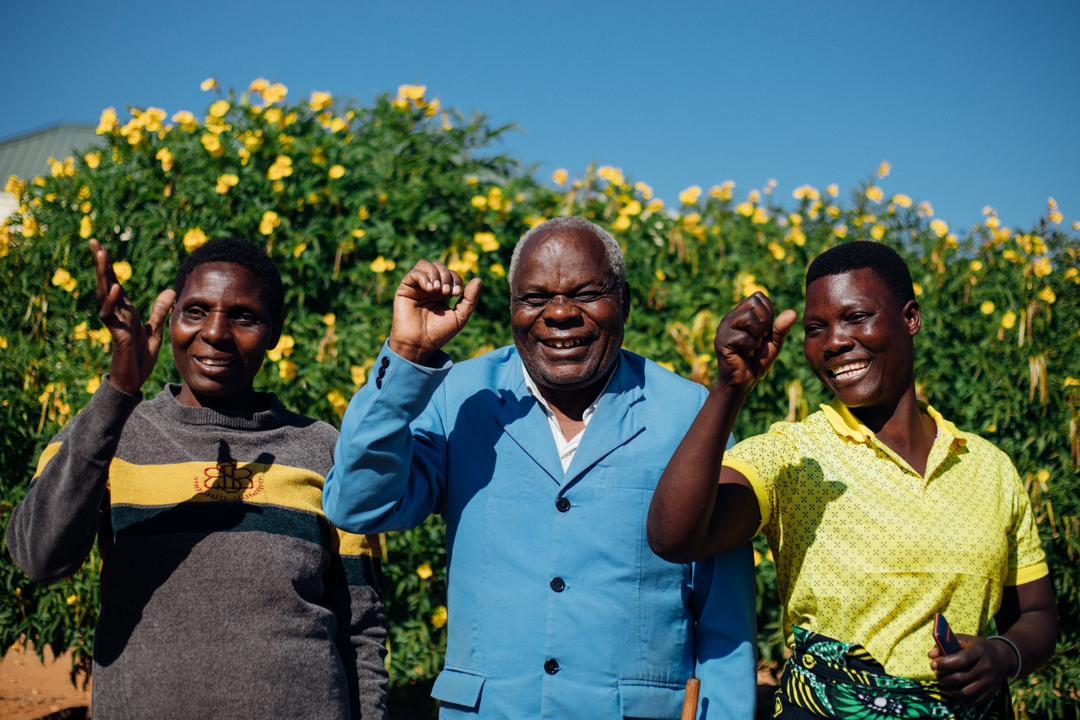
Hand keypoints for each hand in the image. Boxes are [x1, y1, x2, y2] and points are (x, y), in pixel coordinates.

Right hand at [90, 240, 174, 394]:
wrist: (134, 381)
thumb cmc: (139, 357)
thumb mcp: (154, 330)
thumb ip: (159, 311)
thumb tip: (170, 291)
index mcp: (125, 310)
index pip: (116, 282)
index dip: (110, 266)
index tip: (103, 247)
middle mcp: (117, 314)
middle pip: (107, 283)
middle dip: (101, 263)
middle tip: (95, 242)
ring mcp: (116, 323)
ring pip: (105, 295)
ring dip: (103, 275)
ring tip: (102, 254)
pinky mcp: (118, 335)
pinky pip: (111, 316)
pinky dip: (113, 301)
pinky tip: (116, 287)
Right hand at [389, 260, 480, 363]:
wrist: (420, 344)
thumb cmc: (439, 334)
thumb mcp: (460, 317)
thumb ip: (470, 299)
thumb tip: (478, 279)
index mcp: (442, 293)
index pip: (451, 274)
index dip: (456, 279)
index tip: (456, 293)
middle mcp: (429, 287)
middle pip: (439, 266)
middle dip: (447, 276)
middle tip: (447, 292)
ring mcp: (417, 287)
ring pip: (425, 265)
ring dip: (436, 273)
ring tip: (437, 289)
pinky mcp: (405, 289)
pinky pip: (414, 273)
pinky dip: (424, 277)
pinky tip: (429, 289)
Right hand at [713, 292, 796, 395]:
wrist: (743, 382)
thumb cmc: (756, 361)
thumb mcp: (774, 343)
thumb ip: (781, 328)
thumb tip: (792, 312)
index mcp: (741, 314)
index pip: (759, 297)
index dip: (768, 312)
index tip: (765, 330)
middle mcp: (730, 318)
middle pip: (754, 304)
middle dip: (765, 323)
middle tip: (759, 339)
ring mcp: (724, 329)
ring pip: (749, 319)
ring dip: (758, 336)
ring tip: (752, 347)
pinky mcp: (721, 341)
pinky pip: (745, 337)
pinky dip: (751, 348)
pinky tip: (744, 355)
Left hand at [931, 634, 1015, 706]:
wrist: (1003, 657)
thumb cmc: (977, 647)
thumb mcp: (964, 640)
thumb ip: (946, 645)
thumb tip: (931, 655)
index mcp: (980, 651)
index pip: (961, 660)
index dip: (944, 663)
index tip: (934, 664)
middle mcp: (986, 668)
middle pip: (961, 678)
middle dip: (944, 678)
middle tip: (937, 674)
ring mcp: (990, 682)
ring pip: (966, 692)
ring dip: (950, 690)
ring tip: (943, 683)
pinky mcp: (991, 692)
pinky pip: (973, 701)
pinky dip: (960, 699)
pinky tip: (954, 691)